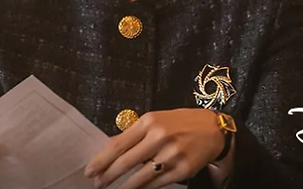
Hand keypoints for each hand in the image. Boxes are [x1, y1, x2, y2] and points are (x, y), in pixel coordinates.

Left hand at [84, 108, 223, 188]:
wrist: (213, 129)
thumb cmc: (180, 123)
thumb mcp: (156, 120)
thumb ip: (134, 134)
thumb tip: (111, 148)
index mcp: (149, 122)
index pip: (118, 144)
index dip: (101, 160)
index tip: (89, 170)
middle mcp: (159, 137)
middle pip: (126, 162)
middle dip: (108, 176)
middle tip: (96, 184)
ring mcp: (172, 155)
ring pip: (140, 177)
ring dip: (124, 187)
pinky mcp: (183, 170)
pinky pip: (157, 184)